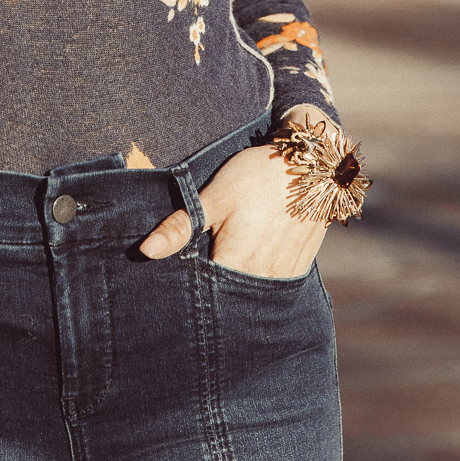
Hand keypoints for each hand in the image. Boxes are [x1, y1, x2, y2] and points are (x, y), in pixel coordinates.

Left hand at [139, 106, 330, 278]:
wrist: (313, 164)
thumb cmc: (257, 175)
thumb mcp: (215, 195)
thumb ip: (181, 226)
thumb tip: (146, 252)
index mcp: (235, 261)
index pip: (204, 291)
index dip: (189, 288)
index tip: (177, 279)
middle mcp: (261, 275)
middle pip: (229, 296)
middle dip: (213, 291)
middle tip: (202, 270)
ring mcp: (283, 274)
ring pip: (251, 292)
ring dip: (238, 286)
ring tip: (226, 266)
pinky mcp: (299, 267)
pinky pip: (273, 285)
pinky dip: (259, 280)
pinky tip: (251, 263)